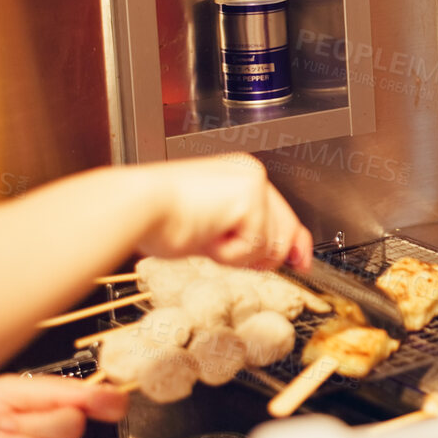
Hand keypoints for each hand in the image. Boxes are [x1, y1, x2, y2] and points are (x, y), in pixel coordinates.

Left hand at [0, 375, 127, 437]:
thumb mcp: (9, 389)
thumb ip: (57, 391)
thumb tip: (101, 393)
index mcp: (54, 400)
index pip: (98, 399)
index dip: (107, 400)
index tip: (105, 404)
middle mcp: (55, 428)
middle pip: (74, 425)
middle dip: (36, 424)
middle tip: (6, 422)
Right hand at [131, 154, 313, 270]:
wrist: (137, 207)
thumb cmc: (158, 218)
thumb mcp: (213, 231)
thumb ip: (247, 238)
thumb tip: (280, 258)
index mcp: (241, 177)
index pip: (282, 215)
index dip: (293, 244)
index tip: (300, 262)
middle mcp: (252, 175)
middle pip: (284, 232)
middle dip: (261, 255)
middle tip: (220, 249)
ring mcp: (255, 185)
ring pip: (269, 245)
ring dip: (235, 254)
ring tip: (204, 235)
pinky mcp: (251, 199)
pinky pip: (252, 248)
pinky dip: (227, 253)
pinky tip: (205, 235)